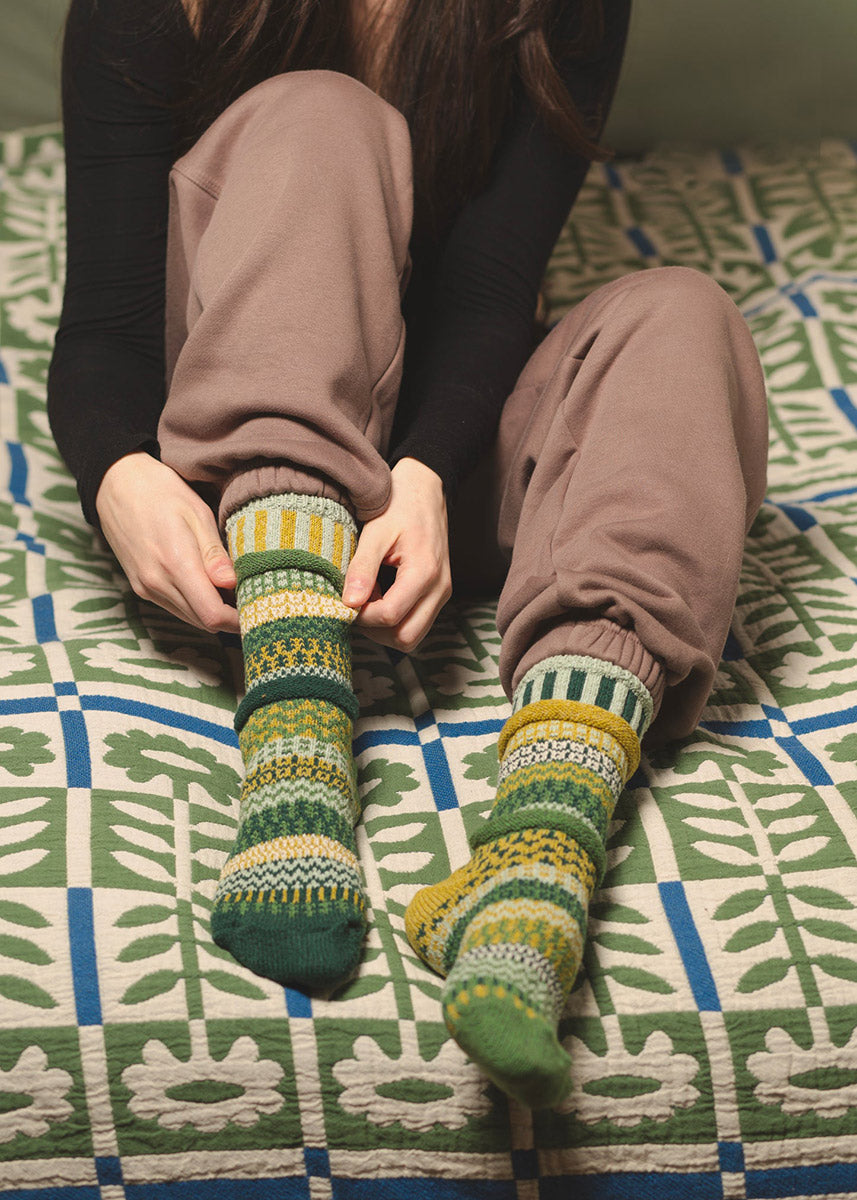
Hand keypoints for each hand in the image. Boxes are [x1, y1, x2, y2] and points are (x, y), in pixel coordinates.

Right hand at [95, 451, 239, 634]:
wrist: (116, 484)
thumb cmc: (161, 492)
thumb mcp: (196, 514)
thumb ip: (214, 554)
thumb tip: (233, 584)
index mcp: (175, 563)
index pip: (211, 614)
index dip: (237, 619)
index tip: (258, 607)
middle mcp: (157, 583)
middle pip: (203, 622)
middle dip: (230, 617)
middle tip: (251, 597)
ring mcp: (146, 588)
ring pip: (190, 618)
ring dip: (213, 612)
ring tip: (232, 589)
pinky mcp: (141, 587)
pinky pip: (176, 608)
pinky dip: (196, 604)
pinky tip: (208, 585)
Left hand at [342, 457, 450, 652]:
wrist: (425, 491)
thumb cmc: (399, 506)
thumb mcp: (375, 532)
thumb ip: (362, 568)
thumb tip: (349, 604)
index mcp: (425, 572)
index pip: (390, 616)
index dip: (362, 616)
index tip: (347, 599)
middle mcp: (440, 589)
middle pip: (406, 638)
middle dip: (376, 630)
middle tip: (357, 605)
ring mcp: (442, 594)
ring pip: (412, 637)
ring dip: (386, 628)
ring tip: (369, 598)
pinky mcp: (439, 595)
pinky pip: (416, 623)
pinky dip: (396, 620)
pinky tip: (381, 596)